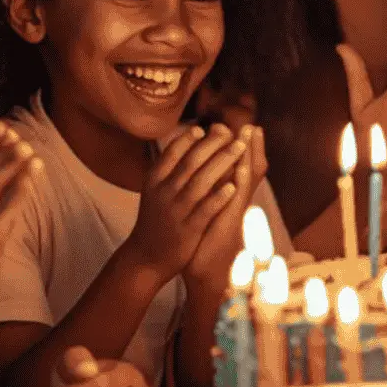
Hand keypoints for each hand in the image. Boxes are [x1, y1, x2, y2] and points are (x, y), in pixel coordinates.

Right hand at [120, 124, 242, 282]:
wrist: (146, 257)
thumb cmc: (156, 219)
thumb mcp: (155, 191)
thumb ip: (170, 169)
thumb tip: (189, 141)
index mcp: (154, 180)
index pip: (173, 151)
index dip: (190, 138)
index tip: (206, 128)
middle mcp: (163, 192)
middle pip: (191, 162)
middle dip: (213, 143)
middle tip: (232, 132)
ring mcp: (176, 210)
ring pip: (201, 181)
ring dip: (223, 162)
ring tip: (240, 148)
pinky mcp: (188, 229)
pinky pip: (206, 209)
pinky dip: (219, 196)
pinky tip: (234, 184)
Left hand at [186, 127, 266, 283]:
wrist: (205, 274)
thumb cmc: (202, 243)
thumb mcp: (205, 214)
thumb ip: (209, 195)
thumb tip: (204, 177)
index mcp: (228, 198)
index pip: (237, 167)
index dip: (241, 149)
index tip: (241, 128)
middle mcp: (235, 202)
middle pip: (248, 168)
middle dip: (250, 147)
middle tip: (252, 125)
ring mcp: (236, 211)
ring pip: (247, 178)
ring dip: (250, 155)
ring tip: (252, 135)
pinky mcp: (231, 222)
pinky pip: (239, 199)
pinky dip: (241, 181)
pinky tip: (242, 166)